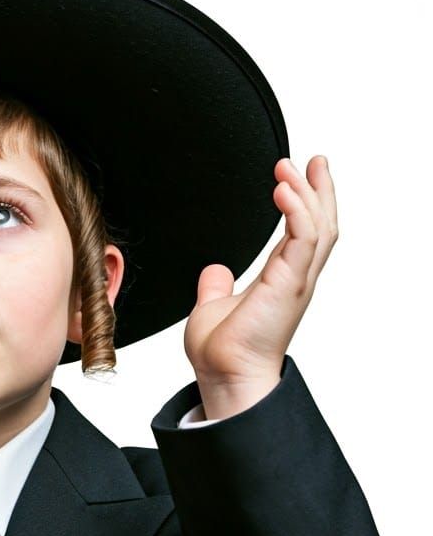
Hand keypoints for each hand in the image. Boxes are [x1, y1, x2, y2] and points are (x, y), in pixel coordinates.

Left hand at [184, 155, 338, 419]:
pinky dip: (297, 211)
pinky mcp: (288, 284)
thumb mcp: (214, 306)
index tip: (300, 176)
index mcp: (282, 279)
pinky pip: (302, 239)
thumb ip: (217, 285)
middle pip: (320, 225)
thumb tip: (215, 269)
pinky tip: (284, 190)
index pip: (303, 233)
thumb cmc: (222, 351)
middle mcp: (295, 278)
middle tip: (315, 160)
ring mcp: (295, 280)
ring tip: (289, 167)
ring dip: (307, 193)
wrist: (222, 374)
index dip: (306, 203)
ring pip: (317, 227)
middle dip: (320, 191)